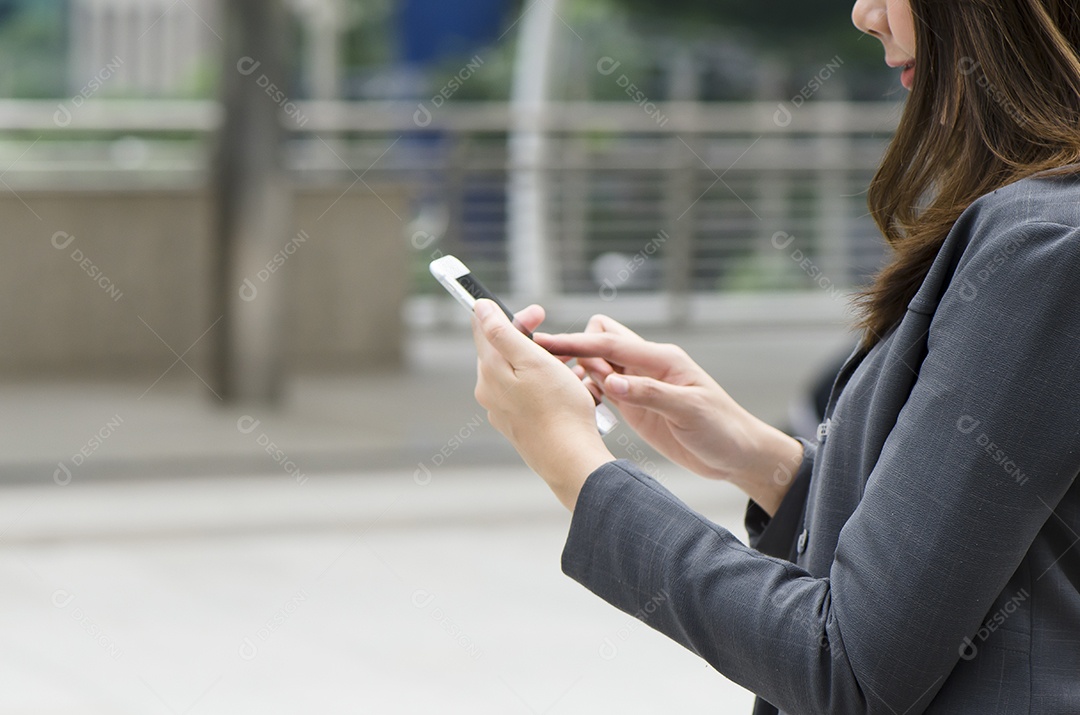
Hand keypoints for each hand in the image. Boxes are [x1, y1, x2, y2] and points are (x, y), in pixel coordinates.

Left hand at [471, 300, 614, 510]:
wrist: (570, 458)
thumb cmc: (558, 408)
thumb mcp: (532, 360)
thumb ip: (502, 332)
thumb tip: (479, 307)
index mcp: (490, 371)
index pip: (487, 329)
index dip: (513, 314)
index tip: (539, 314)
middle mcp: (489, 391)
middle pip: (503, 351)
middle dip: (531, 340)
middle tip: (560, 343)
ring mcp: (502, 410)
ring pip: (518, 373)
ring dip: (541, 362)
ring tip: (569, 365)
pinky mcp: (517, 424)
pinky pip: (526, 393)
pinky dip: (543, 384)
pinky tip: (564, 388)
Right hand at [535, 315, 801, 514]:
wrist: (737, 455)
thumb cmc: (722, 429)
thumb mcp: (689, 411)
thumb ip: (649, 394)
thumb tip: (611, 381)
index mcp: (662, 359)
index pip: (611, 343)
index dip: (578, 342)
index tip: (547, 343)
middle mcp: (647, 366)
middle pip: (601, 340)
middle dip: (576, 350)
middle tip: (554, 374)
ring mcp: (639, 384)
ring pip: (598, 364)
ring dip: (578, 372)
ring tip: (559, 391)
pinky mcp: (635, 405)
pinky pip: (603, 388)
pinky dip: (588, 391)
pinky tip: (577, 404)